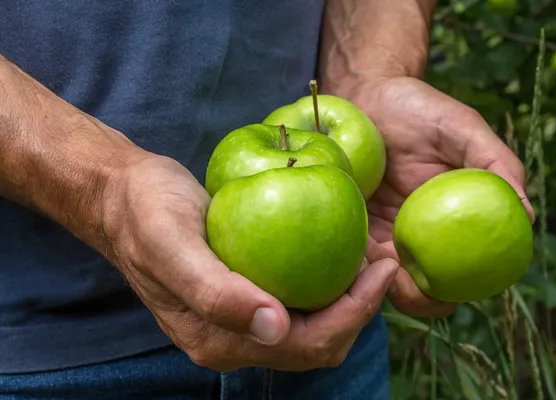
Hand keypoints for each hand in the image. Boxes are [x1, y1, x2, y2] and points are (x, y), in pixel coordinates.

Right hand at [101, 154, 398, 371]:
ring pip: (316, 326)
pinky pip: (302, 302)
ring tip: (372, 255)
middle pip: (319, 344)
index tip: (382, 268)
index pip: (307, 345)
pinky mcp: (248, 297)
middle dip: (361, 309)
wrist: (123, 196)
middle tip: (385, 260)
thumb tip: (273, 327)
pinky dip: (330, 283)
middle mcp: (234, 340)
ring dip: (350, 299)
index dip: (354, 313)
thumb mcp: (172, 244)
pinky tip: (345, 250)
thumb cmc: (145, 212)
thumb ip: (215, 292)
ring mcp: (242, 322)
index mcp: (218, 339)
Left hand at [338, 77, 534, 317]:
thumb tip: (527, 215)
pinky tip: (352, 253)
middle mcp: (419, 236)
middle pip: (419, 288)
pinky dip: (352, 262)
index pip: (460, 274)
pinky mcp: (350, 225)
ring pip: (381, 280)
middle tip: (404, 286)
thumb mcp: (462, 128)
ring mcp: (382, 233)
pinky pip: (352, 255)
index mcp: (452, 224)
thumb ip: (496, 162)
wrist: (366, 92)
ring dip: (378, 286)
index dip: (454, 294)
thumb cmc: (419, 108)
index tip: (446, 291)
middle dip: (415, 301)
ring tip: (376, 269)